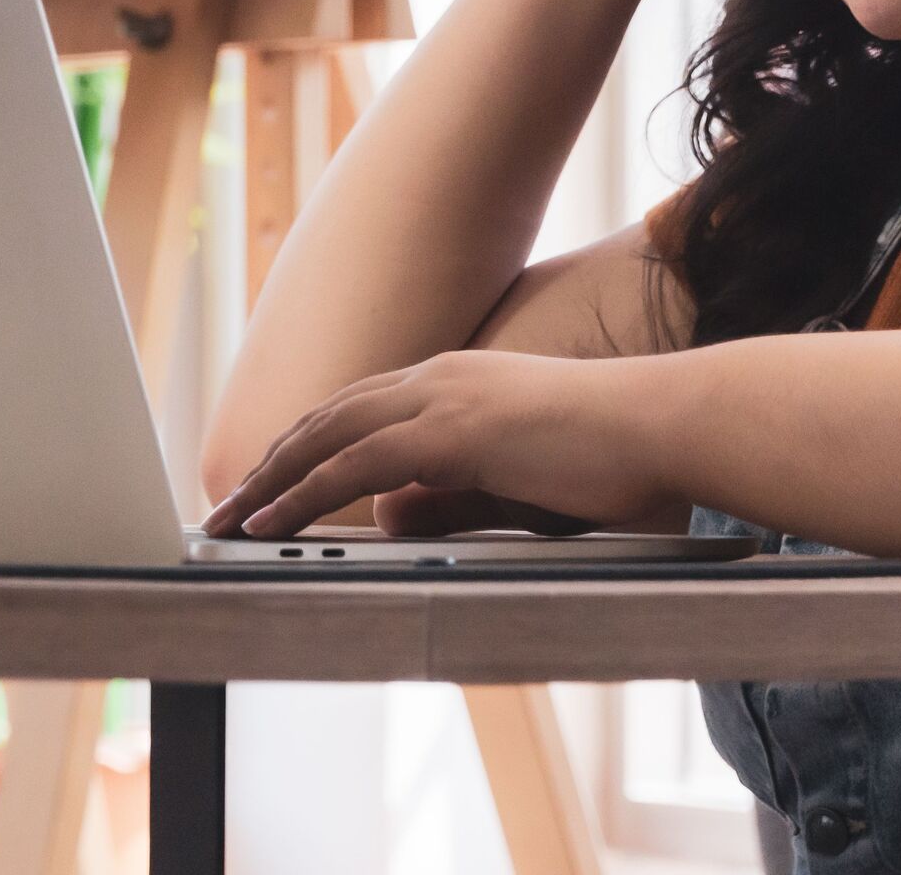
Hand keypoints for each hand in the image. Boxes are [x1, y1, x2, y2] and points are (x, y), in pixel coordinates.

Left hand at [198, 351, 675, 539]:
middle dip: (272, 463)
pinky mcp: (456, 431)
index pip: (361, 412)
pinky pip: (358, 466)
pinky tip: (274, 522)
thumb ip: (453, 498)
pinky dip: (306, 494)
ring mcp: (446, 397)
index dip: (308, 447)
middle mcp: (442, 377)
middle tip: (227, 504)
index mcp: (460, 382)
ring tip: (230, 519)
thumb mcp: (518, 486)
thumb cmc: (620, 460)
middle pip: (329, 418)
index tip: (268, 481)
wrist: (673, 426)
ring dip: (272, 480)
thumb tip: (388, 517)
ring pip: (329, 437)